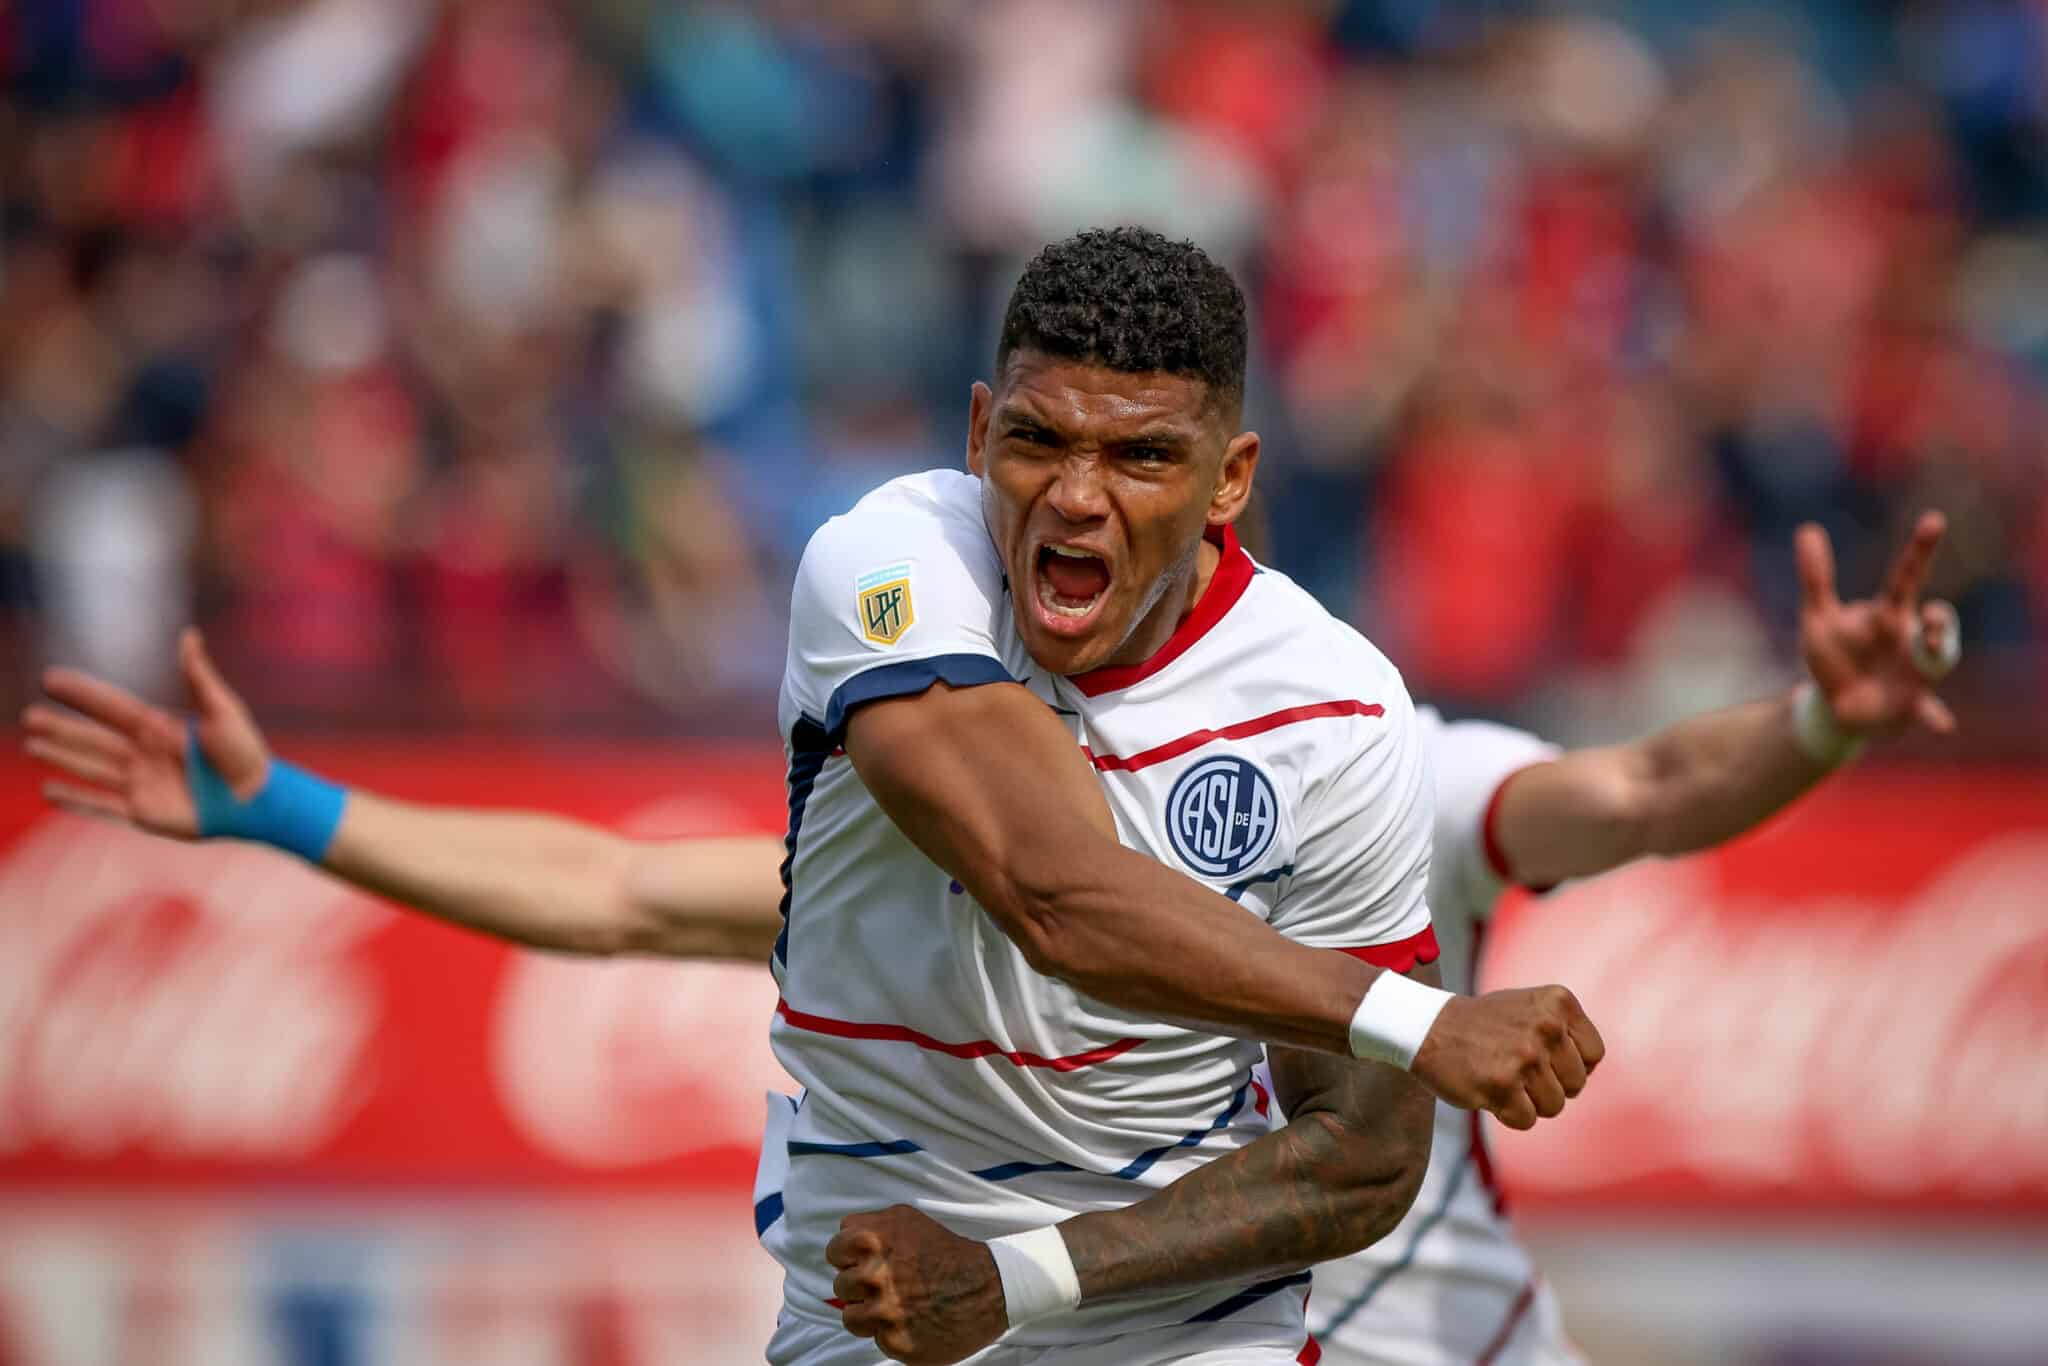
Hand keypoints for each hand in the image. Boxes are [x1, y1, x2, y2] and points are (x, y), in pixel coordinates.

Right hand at [22, 628, 269, 836]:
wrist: (257, 800)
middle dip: (62, 728)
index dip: (83, 694)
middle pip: (94, 738)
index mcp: (161, 728)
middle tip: (28, 716)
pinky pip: (102, 807)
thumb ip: (199, 676)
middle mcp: (146, 754)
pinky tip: (51, 791)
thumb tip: (189, 635)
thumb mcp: (223, 709)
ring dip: (62, 757)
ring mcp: (143, 784)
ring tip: (32, 744)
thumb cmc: (246, 753)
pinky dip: (77, 801)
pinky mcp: (145, 814)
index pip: (112, 707)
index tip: (50, 678)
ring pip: (92, 768)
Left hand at [826, 1205, 1007, 1364]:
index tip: (865, 1262)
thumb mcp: (906, 1218)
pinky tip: (912, 1320)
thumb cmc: (946, 1251)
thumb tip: (844, 1238)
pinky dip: (891, 1332)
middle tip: (889, 1284)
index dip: (849, 1257)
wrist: (988, 1286)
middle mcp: (873, 1276)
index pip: (834, 1251)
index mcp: (871, 1240)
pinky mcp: (896, 1343)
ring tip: (895, 1306)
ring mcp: (884, 1313)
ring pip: (851, 1317)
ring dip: (868, 1313)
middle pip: (841, 1285)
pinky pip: (877, 1340)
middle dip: (861, 1286)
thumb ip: (869, 1225)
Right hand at [1410, 986, 1603, 1130]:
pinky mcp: (1501, 1085)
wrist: (1427, 1026)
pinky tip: (1489, 1090)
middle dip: (1550, 1085)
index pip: (1594, 1054)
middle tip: (1517, 1069)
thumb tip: (1589, 1070)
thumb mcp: (1532, 1008)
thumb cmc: (1484, 1023)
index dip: (1571, 1065)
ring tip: (1502, 1077)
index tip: (1544, 1058)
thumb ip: (1565, 1031)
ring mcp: (1524, 1056)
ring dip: (1529, 1101)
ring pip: (1554, 1106)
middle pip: (1577, 1084)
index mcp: (1558, 1002)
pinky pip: (1527, 1120)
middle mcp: (1546, 1026)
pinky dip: (1508, 1113)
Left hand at [1797, 512, 1958, 736]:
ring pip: (1941, 657)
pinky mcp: (1910, 703)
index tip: (1933, 519)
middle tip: (1927, 616)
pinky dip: (1935, 716)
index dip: (1919, 549)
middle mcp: (1910, 639)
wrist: (1837, 705)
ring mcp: (1915, 671)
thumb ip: (1816, 578)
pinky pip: (1928, 710)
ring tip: (1934, 645)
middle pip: (1937, 620)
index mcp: (1888, 614)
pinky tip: (1943, 725)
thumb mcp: (1818, 618)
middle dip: (1938, 618)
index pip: (1905, 577)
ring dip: (1940, 652)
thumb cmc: (1835, 656)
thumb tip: (1806, 529)